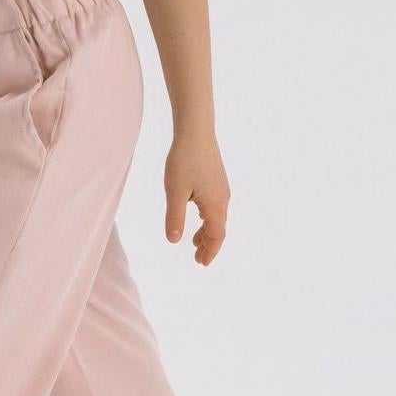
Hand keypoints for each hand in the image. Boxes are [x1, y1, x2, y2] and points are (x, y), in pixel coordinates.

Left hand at [164, 132, 230, 264]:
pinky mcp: (216, 179)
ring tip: (194, 242)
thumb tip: (173, 241)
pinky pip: (214, 206)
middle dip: (208, 245)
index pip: (216, 236)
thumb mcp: (174, 192)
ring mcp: (221, 188)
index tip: (202, 263)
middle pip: (218, 228)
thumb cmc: (184, 160)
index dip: (210, 251)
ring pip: (216, 217)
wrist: (196, 131)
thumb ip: (174, 218)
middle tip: (198, 259)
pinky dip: (207, 218)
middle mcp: (222, 198)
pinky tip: (197, 216)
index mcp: (214, 205)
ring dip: (207, 232)